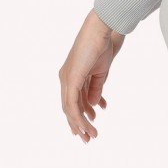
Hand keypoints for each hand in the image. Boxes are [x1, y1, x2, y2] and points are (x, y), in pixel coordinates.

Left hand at [59, 9, 125, 142]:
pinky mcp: (71, 79)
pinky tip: (87, 124)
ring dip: (81, 123)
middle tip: (88, 137)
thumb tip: (92, 106)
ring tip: (92, 135)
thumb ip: (96, 88)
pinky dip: (78, 116)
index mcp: (72, 75)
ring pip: (70, 108)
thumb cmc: (102, 46)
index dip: (82, 114)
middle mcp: (65, 78)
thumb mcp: (101, 73)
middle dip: (79, 123)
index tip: (91, 125)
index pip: (74, 100)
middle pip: (69, 107)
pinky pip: (72, 103)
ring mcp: (66, 79)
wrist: (102, 30)